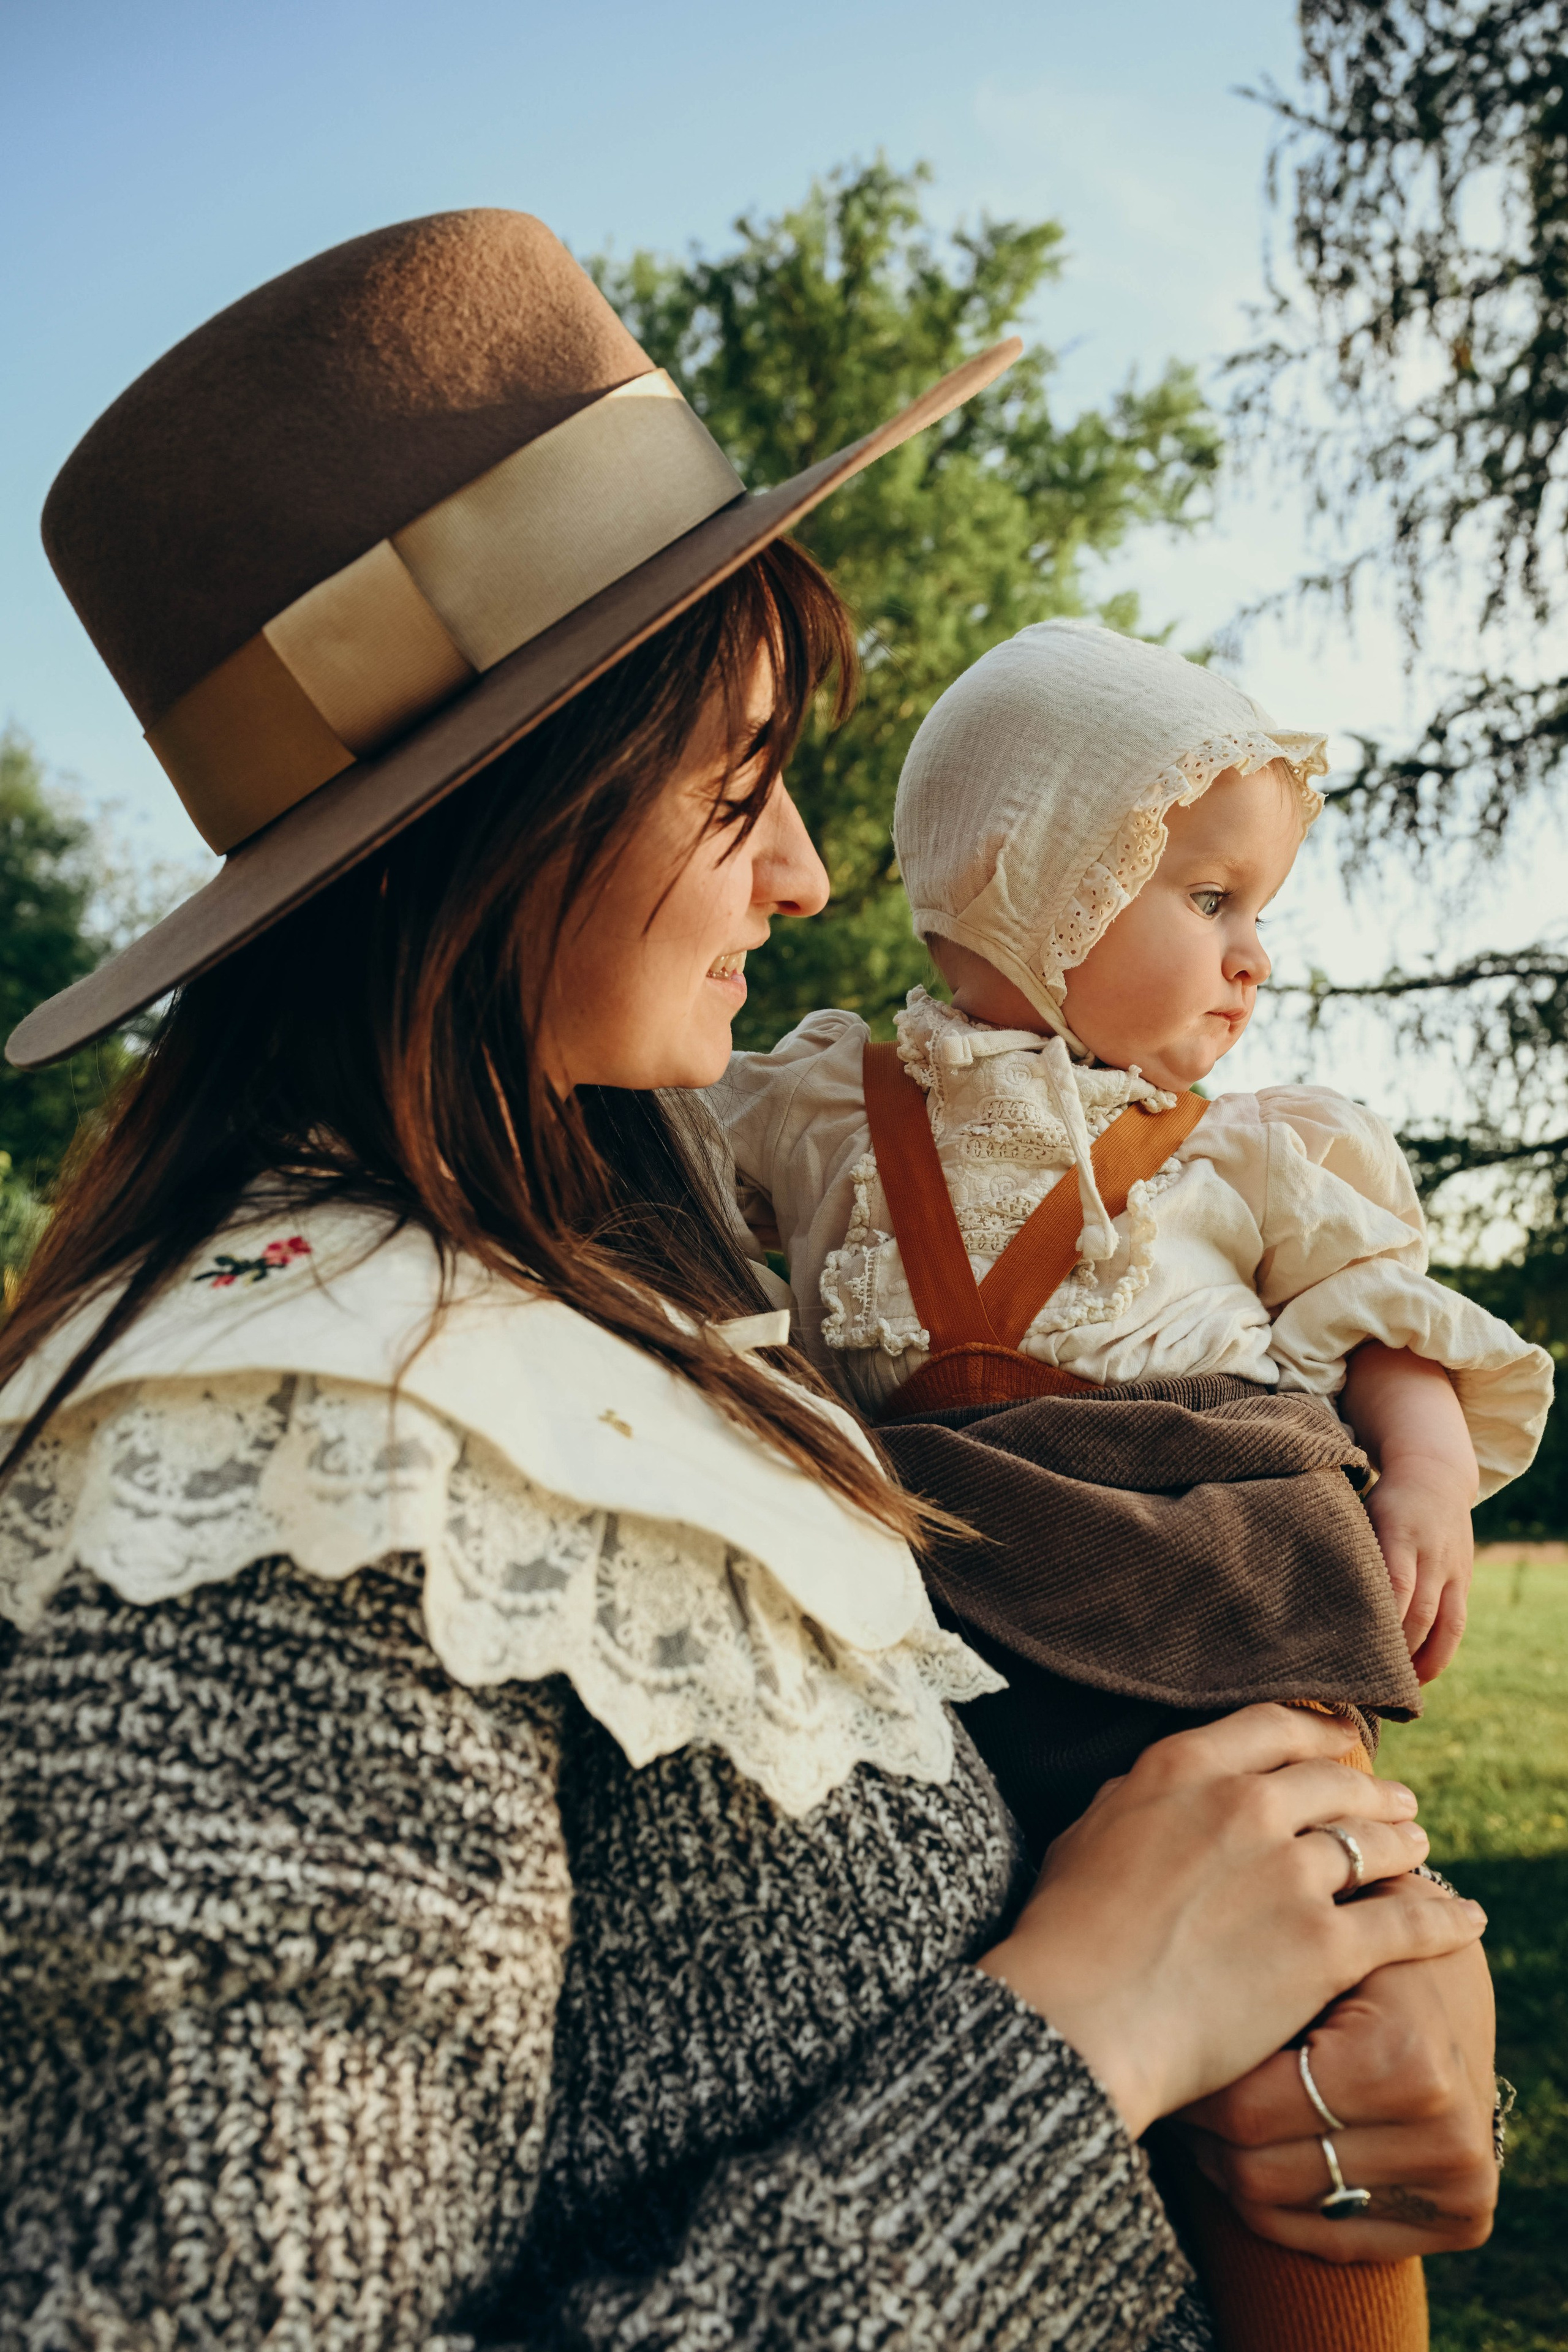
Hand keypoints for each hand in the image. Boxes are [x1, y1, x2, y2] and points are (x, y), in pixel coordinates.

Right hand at [977, 1706, 1486, 2140]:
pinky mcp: (1323, 1944)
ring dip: (1406, 1843)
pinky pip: (1405, 1921)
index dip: (1317, 1732)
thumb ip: (1138, 1799)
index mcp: (1184, 1768)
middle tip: (1396, 1800)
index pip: (1274, 1727)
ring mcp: (1290, 1872)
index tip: (1339, 1740)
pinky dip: (1442, 1918)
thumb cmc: (1066, 1934)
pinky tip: (1463, 1917)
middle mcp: (1245, 1804)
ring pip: (1375, 1842)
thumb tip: (1167, 1793)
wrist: (1080, 2016)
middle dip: (1373, 1790)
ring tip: (1421, 1848)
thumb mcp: (1087, 1833)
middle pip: (1335, 1781)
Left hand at [1176, 1877, 1497, 2259]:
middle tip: (1170, 2088)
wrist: (1453, 1975)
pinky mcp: (1465, 2220)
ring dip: (1229, 2166)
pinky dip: (1280, 2204)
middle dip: (1203, 2132)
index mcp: (1403, 2062)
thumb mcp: (1311, 1942)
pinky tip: (1253, 2152)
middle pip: (1258, 2169)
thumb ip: (1248, 1972)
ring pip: (1284, 2208)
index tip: (1149, 2058)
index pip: (1246, 2110)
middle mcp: (1442, 2134)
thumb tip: (1125, 1985)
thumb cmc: (1359, 1942)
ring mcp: (1460, 2185)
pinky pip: (1332, 2238)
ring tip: (1203, 2114)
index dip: (1188, 2083)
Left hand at [1365, 1457, 1474, 1680]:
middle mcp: (1431, 1554)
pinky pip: (1457, 1623)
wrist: (1436, 1473)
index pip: (1395, 1585)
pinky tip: (1420, 1674)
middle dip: (1398, 1651)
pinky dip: (1441, 1652)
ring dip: (1423, 1661)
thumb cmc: (1381, 1499)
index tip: (1355, 1651)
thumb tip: (1310, 1596)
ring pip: (1445, 1625)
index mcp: (1400, 1533)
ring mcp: (1453, 1568)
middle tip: (1368, 1683)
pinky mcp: (1465, 1579)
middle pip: (1419, 1613)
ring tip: (1398, 1689)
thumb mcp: (1361, 1513)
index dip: (1380, 1621)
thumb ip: (1348, 1551)